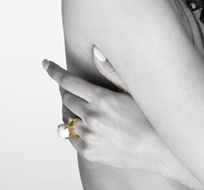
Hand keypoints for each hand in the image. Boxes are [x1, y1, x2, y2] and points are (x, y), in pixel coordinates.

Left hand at [42, 48, 161, 169]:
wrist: (157, 150)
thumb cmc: (149, 115)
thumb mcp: (133, 89)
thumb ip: (111, 70)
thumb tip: (95, 51)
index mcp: (102, 99)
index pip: (69, 82)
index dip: (55, 71)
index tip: (46, 64)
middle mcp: (92, 118)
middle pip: (67, 98)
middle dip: (69, 90)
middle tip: (79, 89)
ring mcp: (89, 136)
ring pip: (67, 118)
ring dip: (73, 110)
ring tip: (89, 109)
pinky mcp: (89, 152)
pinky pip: (71, 137)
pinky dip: (74, 129)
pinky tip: (89, 125)